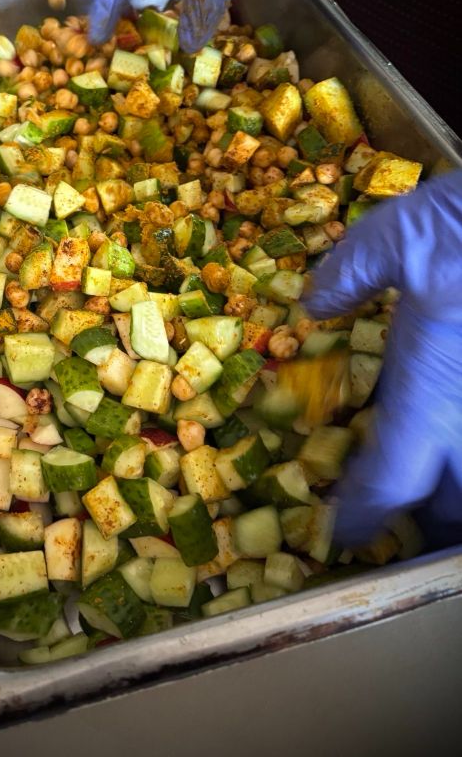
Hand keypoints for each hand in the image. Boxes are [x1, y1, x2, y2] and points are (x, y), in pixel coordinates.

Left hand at [304, 171, 461, 546]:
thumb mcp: (402, 233)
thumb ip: (353, 273)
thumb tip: (315, 304)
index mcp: (435, 388)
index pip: (392, 477)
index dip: (365, 511)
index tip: (345, 529)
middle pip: (460, 502)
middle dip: (434, 519)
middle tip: (408, 514)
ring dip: (461, 485)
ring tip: (441, 470)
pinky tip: (455, 407)